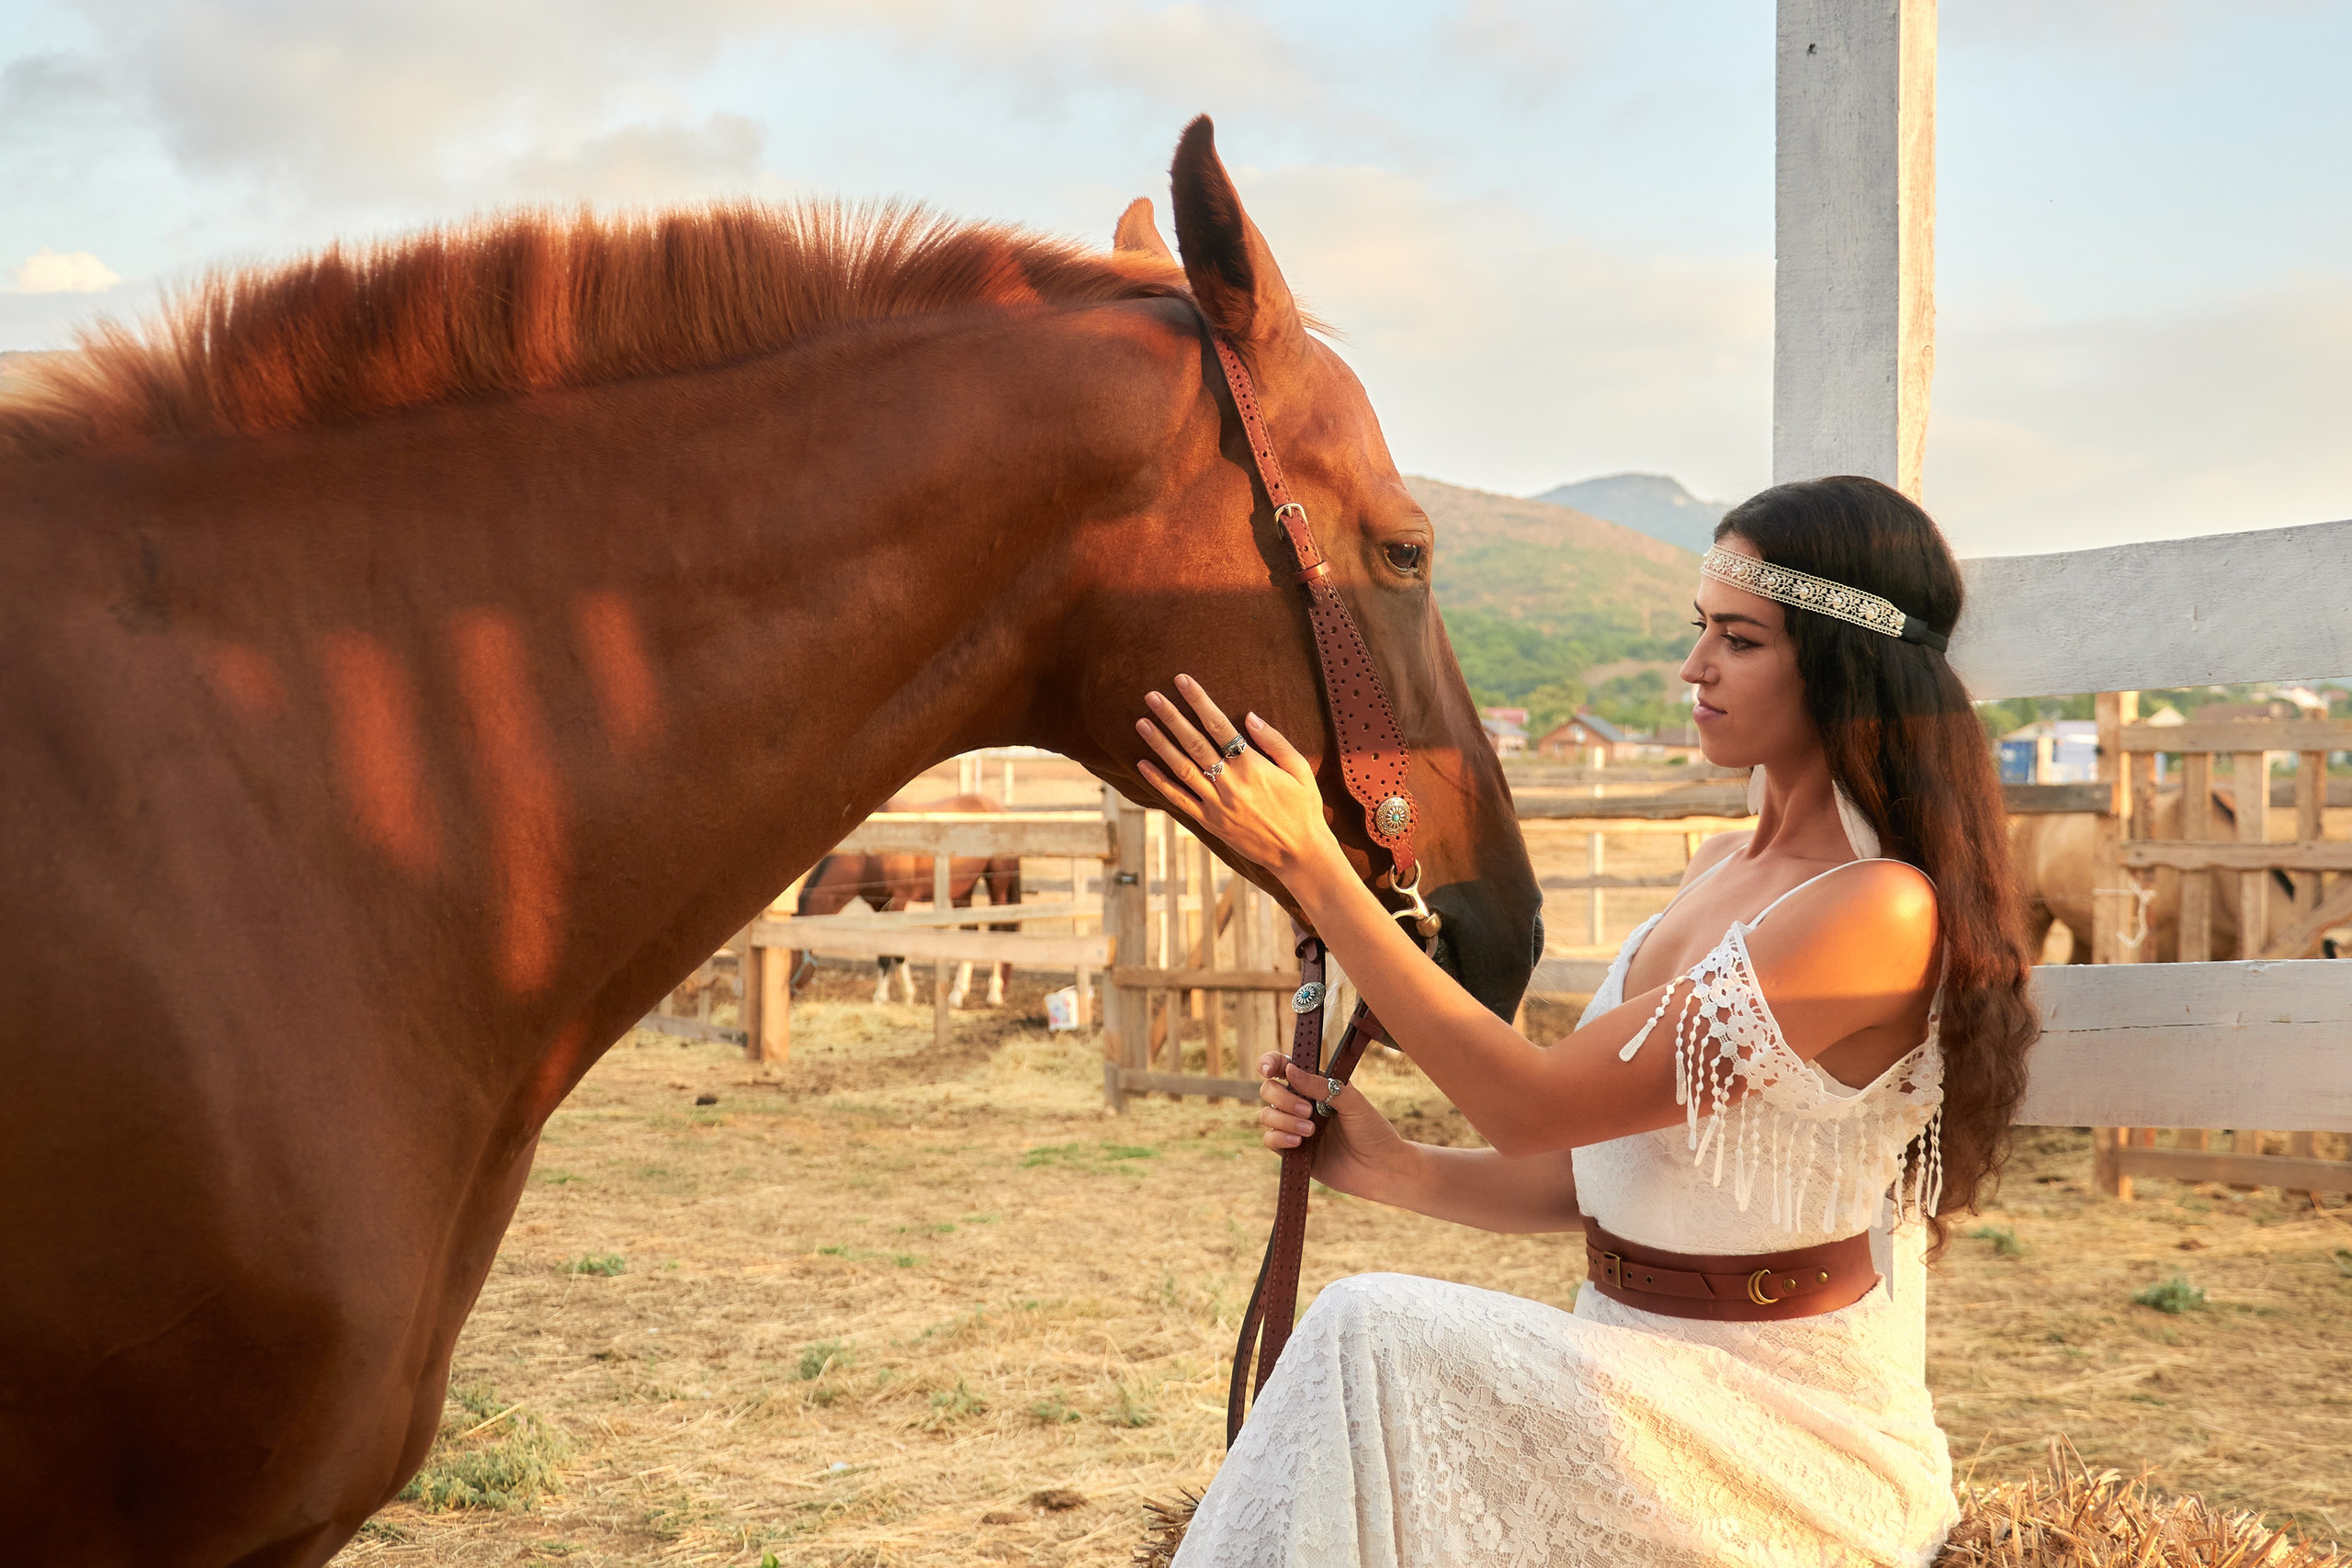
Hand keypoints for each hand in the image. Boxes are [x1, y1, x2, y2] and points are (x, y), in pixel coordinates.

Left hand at [1134, 675, 1343, 880]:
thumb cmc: (1304, 808)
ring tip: (1142, 722)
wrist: (1299, 854)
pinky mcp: (1210, 822)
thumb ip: (1274, 742)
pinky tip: (1142, 764)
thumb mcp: (1300, 770)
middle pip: (1194, 743)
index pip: (1219, 725)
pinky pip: (1178, 800)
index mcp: (1253, 767)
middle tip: (1152, 696)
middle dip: (1171, 717)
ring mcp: (1217, 804)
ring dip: (1160, 744)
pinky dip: (1158, 782)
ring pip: (1182, 768)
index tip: (1182, 681)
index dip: (1199, 701)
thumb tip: (1248, 716)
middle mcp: (1231, 783)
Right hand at [1255, 1051, 1413, 1202]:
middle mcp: (1302, 1104)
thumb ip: (1321, 1086)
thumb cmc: (1372, 1131)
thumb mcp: (1352, 1102)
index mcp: (1317, 1086)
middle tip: (1308, 1111)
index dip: (1270, 1063)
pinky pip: (1270, 1140)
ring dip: (1284, 1120)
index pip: (1285, 1067)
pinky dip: (1279, 1138)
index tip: (1268, 1070)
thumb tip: (1289, 1070)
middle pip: (1269, 1090)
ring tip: (1310, 1131)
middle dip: (1282, 1097)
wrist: (1381, 1169)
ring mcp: (1295, 1127)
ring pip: (1267, 1115)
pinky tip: (1299, 1142)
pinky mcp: (1292, 1152)